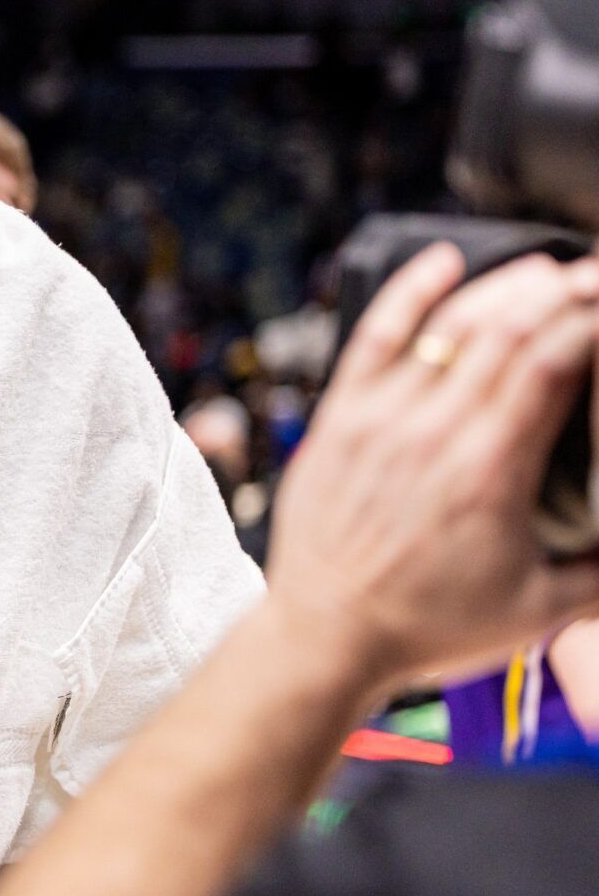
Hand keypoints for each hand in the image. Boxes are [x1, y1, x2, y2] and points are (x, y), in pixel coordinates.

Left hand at [265, 244, 598, 683]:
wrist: (325, 635)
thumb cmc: (428, 626)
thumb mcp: (541, 609)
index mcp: (491, 470)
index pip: (553, 363)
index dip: (592, 322)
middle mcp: (433, 431)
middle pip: (508, 331)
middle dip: (563, 293)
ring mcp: (379, 419)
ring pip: (448, 327)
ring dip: (503, 287)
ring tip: (548, 270)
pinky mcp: (338, 419)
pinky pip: (373, 338)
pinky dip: (408, 293)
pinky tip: (443, 260)